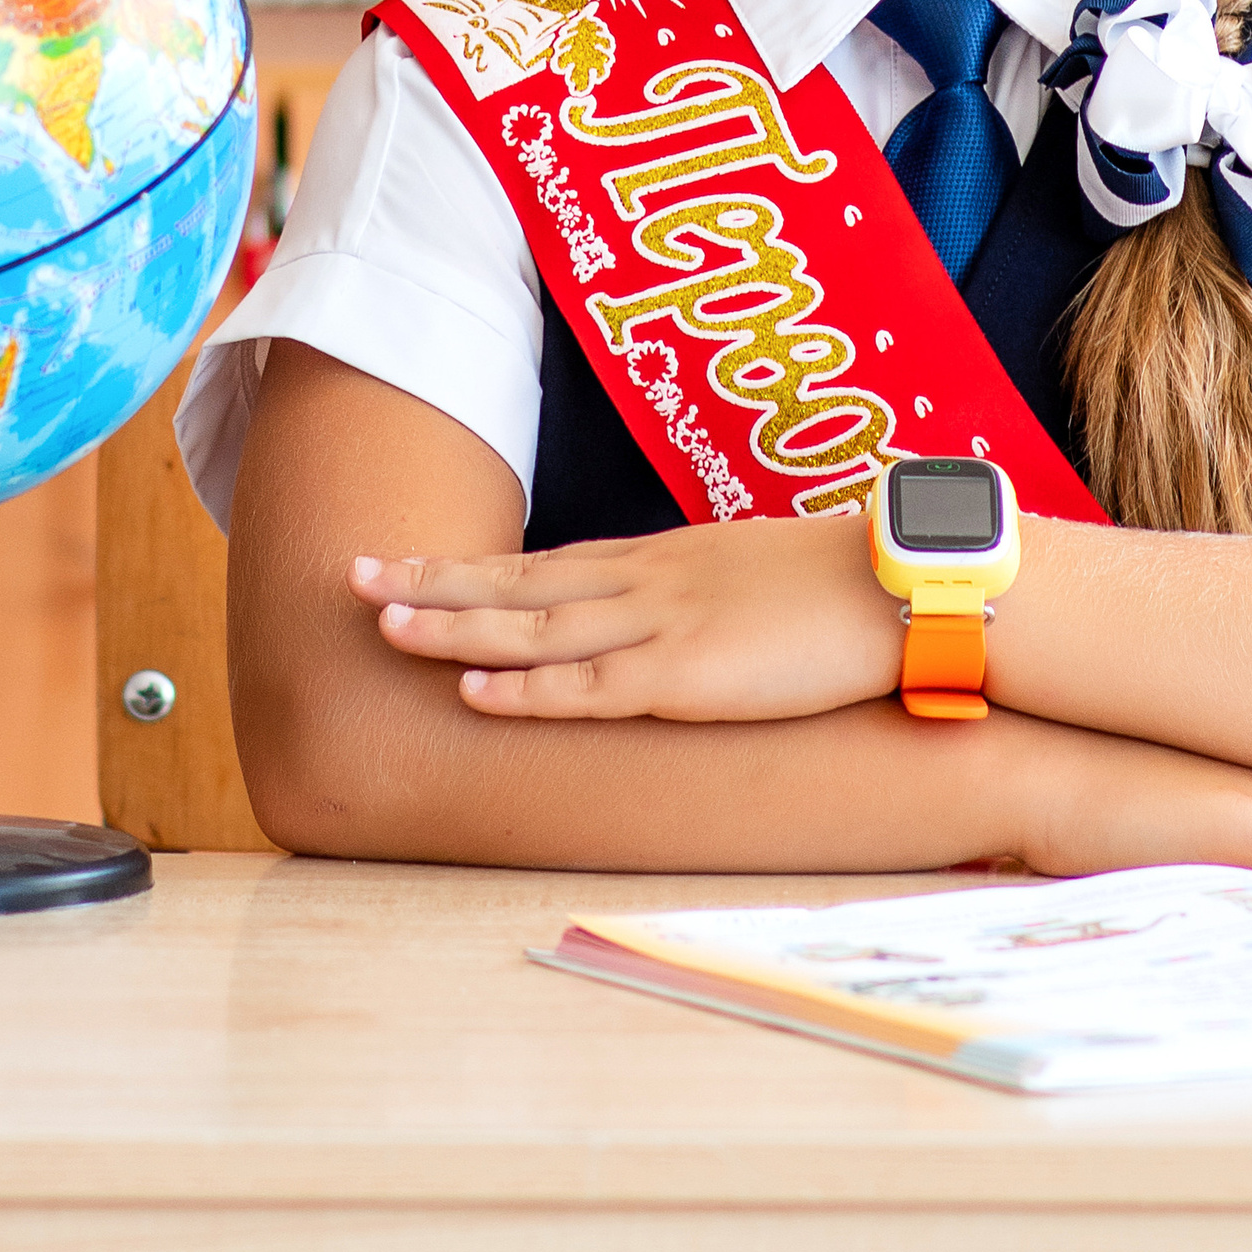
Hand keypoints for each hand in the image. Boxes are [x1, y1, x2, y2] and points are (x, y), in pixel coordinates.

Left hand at [349, 516, 906, 721]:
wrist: (901, 582)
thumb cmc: (841, 587)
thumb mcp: (751, 581)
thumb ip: (702, 597)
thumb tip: (680, 621)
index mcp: (659, 561)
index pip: (542, 562)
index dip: (470, 565)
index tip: (407, 561)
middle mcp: (642, 582)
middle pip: (514, 579)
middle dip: (428, 580)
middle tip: (350, 571)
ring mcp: (659, 625)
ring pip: (531, 626)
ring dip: (451, 626)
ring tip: (379, 621)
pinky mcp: (687, 676)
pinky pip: (589, 686)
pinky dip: (526, 688)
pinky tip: (473, 690)